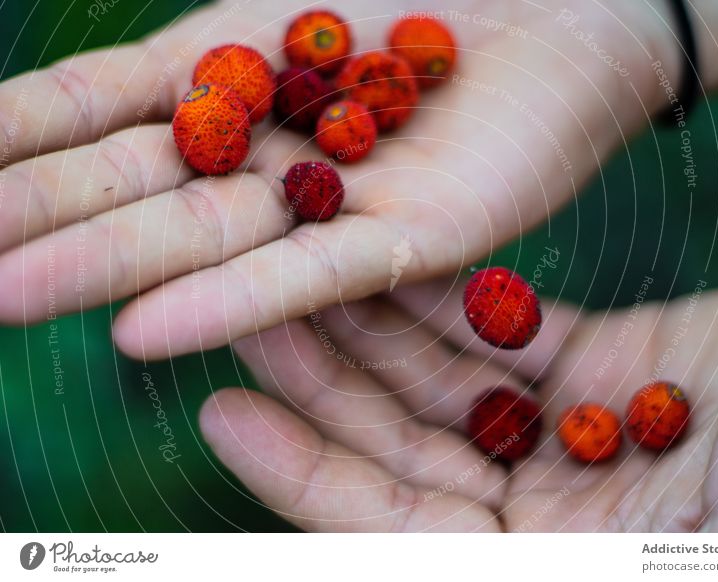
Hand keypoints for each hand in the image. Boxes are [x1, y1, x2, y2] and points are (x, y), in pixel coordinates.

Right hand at [0, 0, 676, 357]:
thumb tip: (129, 66)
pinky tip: (145, 330)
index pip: (100, 110)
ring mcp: (332, 198)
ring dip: (103, 270)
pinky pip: (310, 273)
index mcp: (232, 76)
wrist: (565, 7)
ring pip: (204, 241)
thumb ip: (210, 35)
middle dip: (38, 218)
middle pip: (135, 186)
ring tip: (6, 297)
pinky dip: (230, 299)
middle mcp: (269, 150)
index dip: (19, 142)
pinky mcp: (409, 234)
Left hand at [199, 276, 717, 531]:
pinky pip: (510, 332)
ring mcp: (582, 434)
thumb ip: (577, 557)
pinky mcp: (616, 362)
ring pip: (446, 384)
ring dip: (373, 333)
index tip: (225, 413)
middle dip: (325, 387)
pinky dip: (453, 301)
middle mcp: (555, 512)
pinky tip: (394, 262)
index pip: (392, 532)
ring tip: (302, 273)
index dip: (304, 476)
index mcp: (556, 566)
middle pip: (405, 449)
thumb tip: (432, 558)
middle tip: (249, 320)